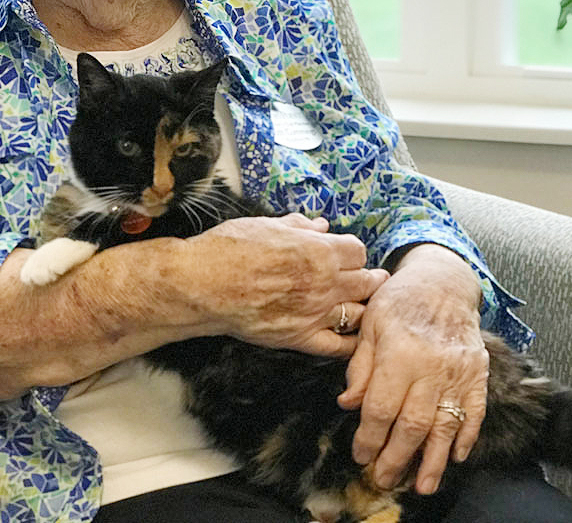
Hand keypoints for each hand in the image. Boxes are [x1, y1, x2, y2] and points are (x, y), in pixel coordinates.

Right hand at [189, 213, 387, 356]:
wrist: (201, 285)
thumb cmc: (230, 249)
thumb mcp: (269, 225)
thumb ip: (301, 227)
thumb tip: (322, 225)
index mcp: (319, 251)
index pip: (358, 251)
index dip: (353, 252)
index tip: (348, 255)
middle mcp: (324, 283)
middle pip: (365, 281)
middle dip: (368, 278)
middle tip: (370, 279)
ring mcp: (314, 313)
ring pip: (358, 313)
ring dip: (362, 307)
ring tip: (361, 304)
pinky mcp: (299, 338)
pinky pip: (337, 346)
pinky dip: (350, 343)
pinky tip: (352, 337)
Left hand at [338, 244, 487, 494]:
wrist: (445, 282)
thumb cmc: (401, 301)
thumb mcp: (371, 325)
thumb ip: (359, 366)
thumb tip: (348, 404)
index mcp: (400, 353)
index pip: (381, 408)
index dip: (369, 438)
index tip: (361, 455)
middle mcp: (432, 366)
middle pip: (413, 425)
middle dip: (396, 459)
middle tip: (383, 479)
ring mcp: (459, 372)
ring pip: (446, 426)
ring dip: (434, 461)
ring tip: (423, 486)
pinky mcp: (478, 373)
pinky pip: (475, 412)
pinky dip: (466, 437)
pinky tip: (455, 457)